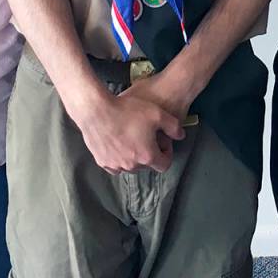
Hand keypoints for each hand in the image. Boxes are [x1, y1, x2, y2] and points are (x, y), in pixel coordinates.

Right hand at [74, 73, 188, 174]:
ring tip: (132, 137)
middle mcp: (131, 166)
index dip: (167, 153)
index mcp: (147, 156)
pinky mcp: (101, 161)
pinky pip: (115, 164)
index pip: (164, 165)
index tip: (163, 142)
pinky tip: (119, 141)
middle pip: (146, 165)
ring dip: (134, 156)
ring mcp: (115, 165)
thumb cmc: (128, 111)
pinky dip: (119, 157)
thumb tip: (181, 136)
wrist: (96, 110)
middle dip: (150, 153)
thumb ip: (173, 126)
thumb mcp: (157, 114)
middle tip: (147, 136)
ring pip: (130, 166)